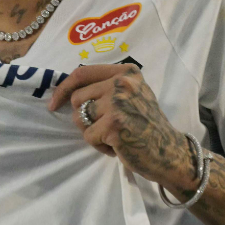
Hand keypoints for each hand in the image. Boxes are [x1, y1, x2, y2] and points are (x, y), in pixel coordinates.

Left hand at [49, 64, 197, 190]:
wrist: (170, 152)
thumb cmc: (146, 125)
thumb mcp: (131, 94)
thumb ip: (105, 86)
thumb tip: (67, 89)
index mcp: (126, 72)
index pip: (82, 73)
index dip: (63, 89)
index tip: (54, 103)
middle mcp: (122, 83)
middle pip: (77, 98)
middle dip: (85, 117)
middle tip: (106, 127)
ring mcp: (118, 103)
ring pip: (79, 118)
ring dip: (92, 132)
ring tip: (113, 136)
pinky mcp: (114, 125)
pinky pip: (88, 136)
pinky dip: (99, 146)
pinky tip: (118, 146)